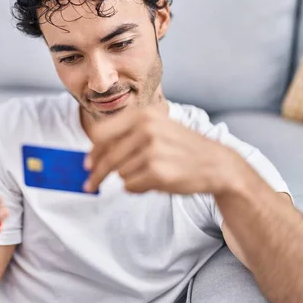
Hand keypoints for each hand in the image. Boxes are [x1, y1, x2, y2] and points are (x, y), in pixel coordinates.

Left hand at [83, 106, 236, 194]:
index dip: (92, 153)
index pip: (102, 134)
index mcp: (143, 114)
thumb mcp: (156, 128)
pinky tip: (156, 181)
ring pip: (120, 173)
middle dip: (97, 174)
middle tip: (88, 185)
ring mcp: (152, 150)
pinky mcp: (158, 172)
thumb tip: (92, 156)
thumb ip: (126, 135)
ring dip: (129, 178)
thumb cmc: (181, 146)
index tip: (86, 165)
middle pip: (107, 156)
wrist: (216, 163)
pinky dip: (137, 188)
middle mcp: (146, 128)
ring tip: (151, 173)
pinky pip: (130, 186)